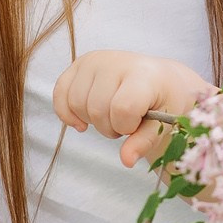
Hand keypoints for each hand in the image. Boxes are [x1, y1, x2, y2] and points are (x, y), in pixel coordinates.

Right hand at [52, 50, 212, 168]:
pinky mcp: (79, 64)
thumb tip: (126, 160)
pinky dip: (67, 113)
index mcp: (142, 75)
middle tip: (125, 122)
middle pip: (96, 108)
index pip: (122, 108)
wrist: (159, 79)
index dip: (126, 126)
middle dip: (109, 127)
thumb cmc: (163, 102)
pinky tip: (82, 121)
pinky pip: (60, 94)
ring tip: (110, 114)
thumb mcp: (163, 123)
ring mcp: (95, 61)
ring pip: (76, 103)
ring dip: (91, 120)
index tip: (137, 124)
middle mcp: (115, 62)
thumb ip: (144, 142)